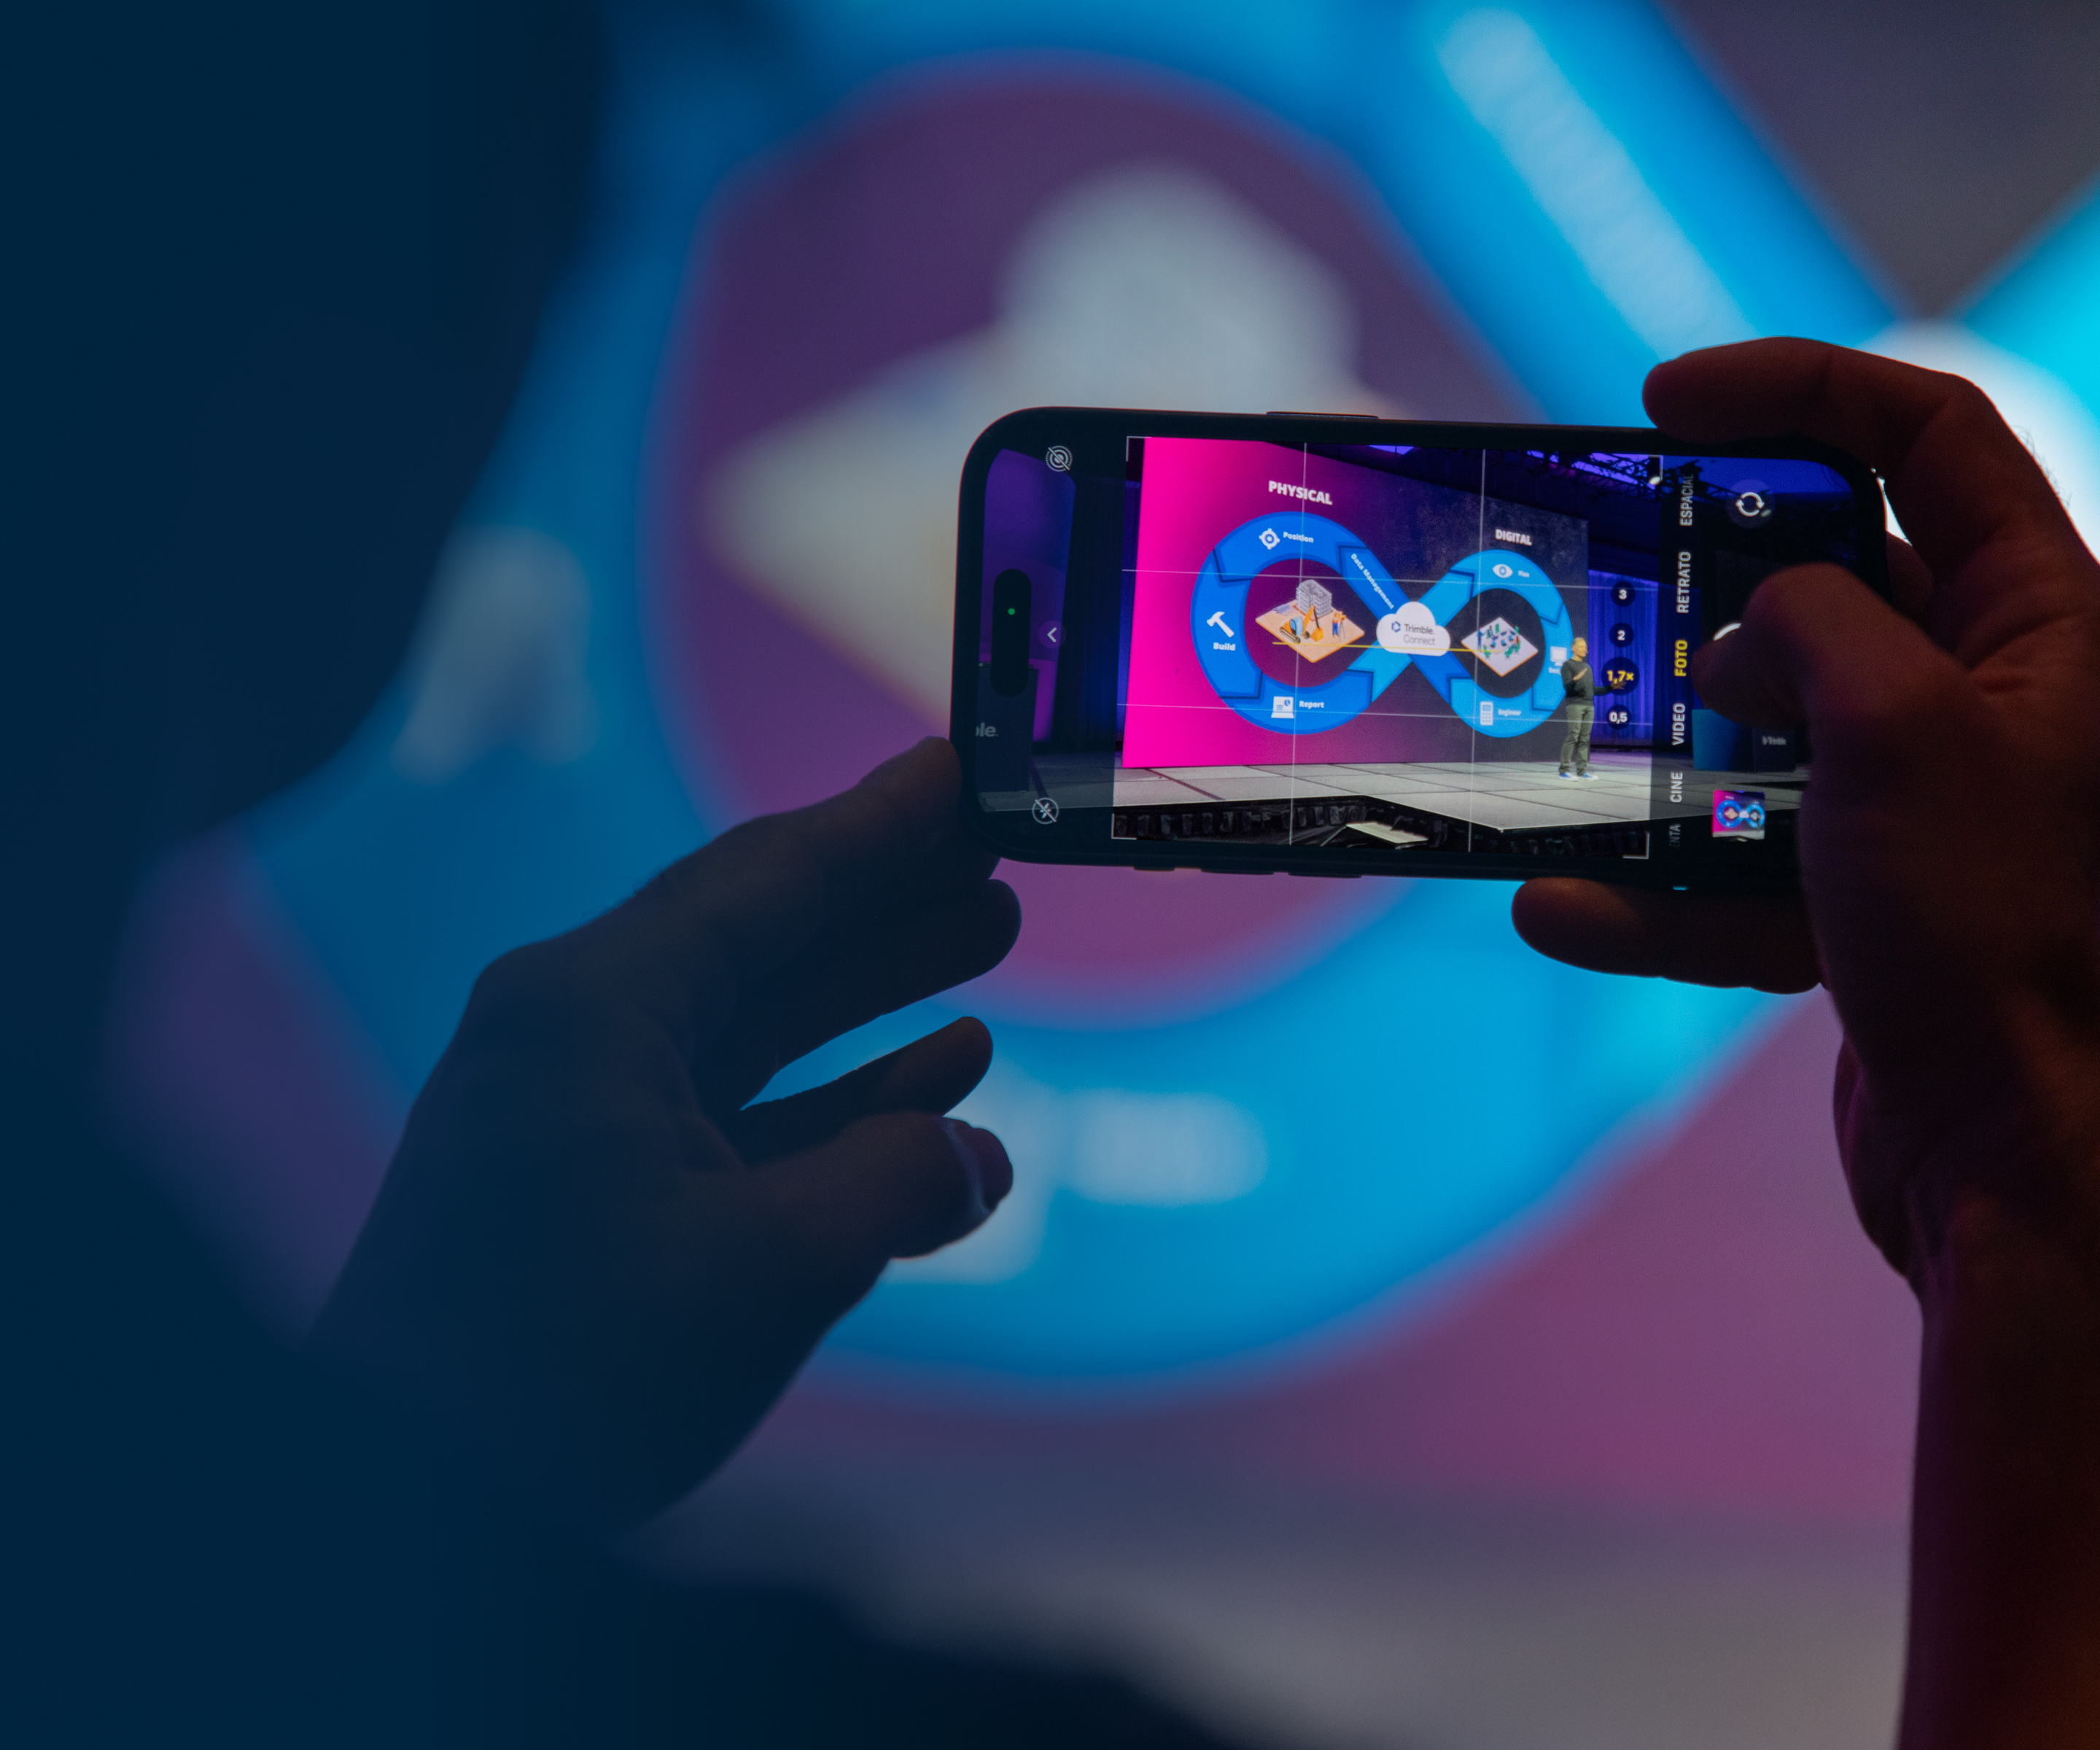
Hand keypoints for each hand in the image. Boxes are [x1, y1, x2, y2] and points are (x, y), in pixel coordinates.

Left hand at [311, 739, 1019, 1531]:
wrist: (399, 1513)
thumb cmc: (561, 1381)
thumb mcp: (764, 1272)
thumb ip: (894, 1188)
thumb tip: (974, 1157)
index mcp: (592, 1009)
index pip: (767, 878)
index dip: (879, 825)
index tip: (961, 772)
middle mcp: (574, 1035)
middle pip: (763, 935)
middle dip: (886, 902)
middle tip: (994, 858)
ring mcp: (575, 1112)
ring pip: (755, 1024)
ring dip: (870, 995)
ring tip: (983, 947)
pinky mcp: (588, 1190)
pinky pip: (733, 1114)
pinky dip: (830, 1101)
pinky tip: (934, 1091)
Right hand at [1514, 340, 2099, 1749]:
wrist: (2034, 1167)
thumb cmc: (2003, 932)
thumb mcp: (1898, 729)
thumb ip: (1812, 627)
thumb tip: (1752, 628)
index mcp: (2049, 620)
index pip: (1930, 437)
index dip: (1797, 391)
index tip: (1665, 403)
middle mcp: (1998, 700)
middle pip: (1834, 583)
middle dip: (1706, 589)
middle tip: (1604, 586)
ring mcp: (1933, 809)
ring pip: (1768, 737)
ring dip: (1660, 755)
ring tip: (1562, 760)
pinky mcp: (1875, 909)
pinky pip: (1744, 872)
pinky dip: (1659, 894)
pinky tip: (1565, 909)